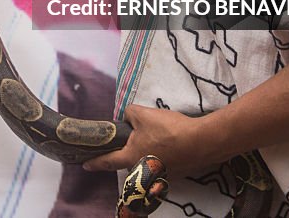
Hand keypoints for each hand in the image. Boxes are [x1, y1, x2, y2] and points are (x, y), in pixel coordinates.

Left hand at [81, 105, 213, 176]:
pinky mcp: (175, 171)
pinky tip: (170, 140)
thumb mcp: (143, 114)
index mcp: (131, 157)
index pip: (108, 161)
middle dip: (128, 149)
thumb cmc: (169, 130)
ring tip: (157, 134)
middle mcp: (143, 170)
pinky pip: (162, 160)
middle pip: (129, 159)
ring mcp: (160, 174)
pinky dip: (162, 151)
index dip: (95, 162)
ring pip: (146, 159)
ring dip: (148, 149)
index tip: (86, 164)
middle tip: (131, 136)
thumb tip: (128, 118)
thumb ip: (129, 114)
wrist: (202, 141)